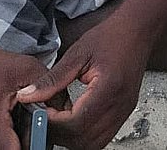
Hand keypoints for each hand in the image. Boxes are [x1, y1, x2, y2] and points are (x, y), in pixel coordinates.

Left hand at [17, 18, 151, 149]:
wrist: (138, 29)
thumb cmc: (112, 36)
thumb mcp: (77, 53)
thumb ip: (52, 79)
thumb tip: (27, 95)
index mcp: (108, 88)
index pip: (76, 124)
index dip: (53, 123)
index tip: (40, 111)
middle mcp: (119, 105)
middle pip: (84, 140)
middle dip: (60, 134)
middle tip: (46, 117)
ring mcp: (124, 111)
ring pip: (94, 144)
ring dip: (73, 138)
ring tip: (60, 118)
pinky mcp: (124, 112)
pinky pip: (103, 136)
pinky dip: (85, 134)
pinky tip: (75, 118)